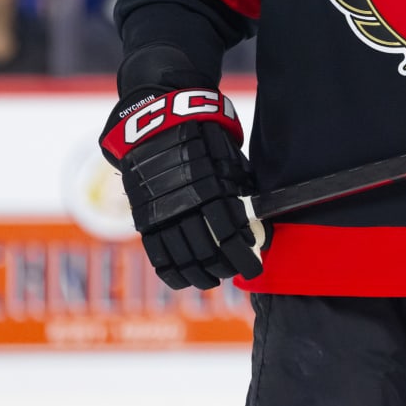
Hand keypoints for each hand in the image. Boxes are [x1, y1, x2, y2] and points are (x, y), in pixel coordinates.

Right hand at [99, 87, 265, 289]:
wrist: (155, 123)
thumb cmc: (203, 141)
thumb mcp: (228, 161)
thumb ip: (241, 192)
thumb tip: (261, 222)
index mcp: (210, 189)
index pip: (230, 234)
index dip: (244, 255)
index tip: (256, 266)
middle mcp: (185, 204)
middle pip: (208, 250)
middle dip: (226, 267)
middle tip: (238, 272)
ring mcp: (162, 212)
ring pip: (183, 257)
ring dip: (201, 274)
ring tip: (214, 280)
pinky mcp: (144, 216)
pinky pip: (157, 254)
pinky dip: (171, 273)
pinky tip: (184, 281)